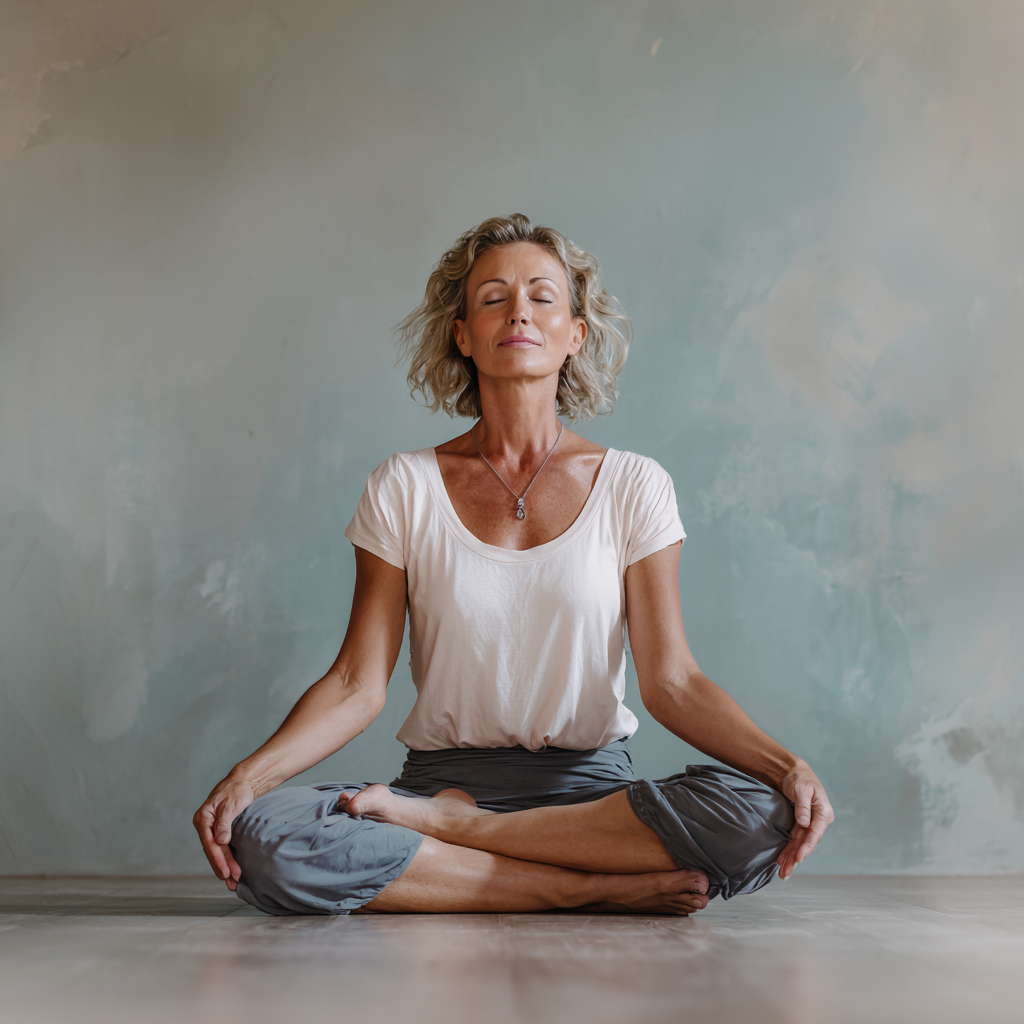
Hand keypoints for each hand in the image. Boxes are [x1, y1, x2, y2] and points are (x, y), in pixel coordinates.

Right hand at [192, 775, 255, 890]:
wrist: (244, 781)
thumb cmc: (236, 790)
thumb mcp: (230, 804)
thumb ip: (224, 823)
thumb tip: (220, 841)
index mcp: (202, 818)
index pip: (210, 844)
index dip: (218, 860)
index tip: (226, 873)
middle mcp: (205, 825)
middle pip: (213, 850)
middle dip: (222, 867)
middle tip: (232, 881)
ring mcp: (212, 829)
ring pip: (217, 851)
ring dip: (225, 866)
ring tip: (233, 882)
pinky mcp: (220, 830)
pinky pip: (223, 848)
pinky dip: (228, 859)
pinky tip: (232, 870)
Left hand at [776, 761, 833, 878]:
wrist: (791, 771)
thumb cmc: (800, 778)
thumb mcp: (802, 790)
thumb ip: (803, 807)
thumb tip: (805, 823)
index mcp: (823, 813)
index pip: (815, 833)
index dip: (807, 846)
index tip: (798, 857)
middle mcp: (818, 821)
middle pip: (807, 842)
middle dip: (796, 858)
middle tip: (786, 872)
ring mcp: (809, 824)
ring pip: (800, 844)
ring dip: (791, 858)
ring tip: (783, 872)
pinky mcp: (800, 824)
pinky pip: (794, 839)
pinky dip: (788, 849)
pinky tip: (782, 860)